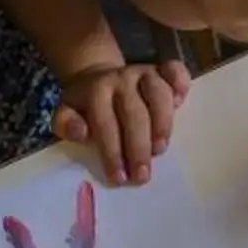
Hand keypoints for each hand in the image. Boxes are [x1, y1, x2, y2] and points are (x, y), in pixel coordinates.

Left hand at [53, 58, 191, 185]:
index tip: (119, 178)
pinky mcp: (162, 70)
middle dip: (138, 147)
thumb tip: (82, 132)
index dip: (112, 152)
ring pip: (159, 95)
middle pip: (135, 113)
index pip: (106, 123)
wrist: (97, 76)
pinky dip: (181, 84)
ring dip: (162, 124)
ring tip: (160, 149)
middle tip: (142, 175)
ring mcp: (144, 72)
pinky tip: (181, 102)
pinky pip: (175, 72)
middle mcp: (122, 78)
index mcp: (97, 90)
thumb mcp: (65, 113)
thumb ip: (66, 124)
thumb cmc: (85, 106)